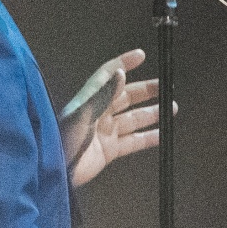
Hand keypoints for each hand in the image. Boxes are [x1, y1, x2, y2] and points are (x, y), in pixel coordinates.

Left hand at [59, 48, 165, 186]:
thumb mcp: (81, 114)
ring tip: (171, 107)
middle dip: (145, 90)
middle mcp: (99, 113)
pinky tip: (163, 133)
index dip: (123, 63)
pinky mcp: (109, 150)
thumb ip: (102, 95)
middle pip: (126, 96)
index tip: (141, 55)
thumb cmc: (62, 138)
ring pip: (133, 118)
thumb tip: (121, 73)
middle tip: (165, 86)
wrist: (55, 171)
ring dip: (151, 112)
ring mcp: (105, 132)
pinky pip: (133, 142)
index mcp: (90, 99)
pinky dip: (148, 138)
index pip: (109, 75)